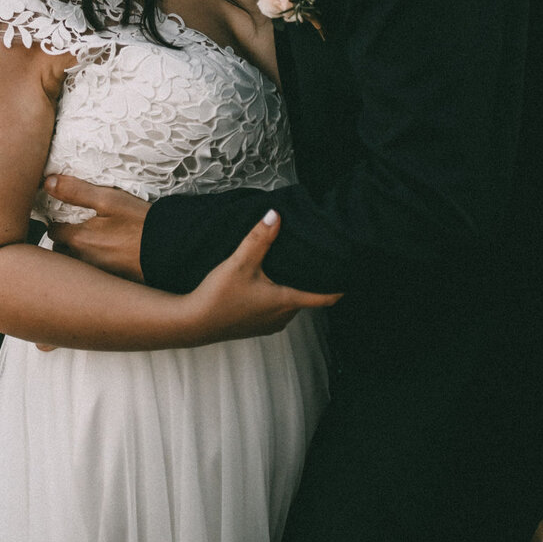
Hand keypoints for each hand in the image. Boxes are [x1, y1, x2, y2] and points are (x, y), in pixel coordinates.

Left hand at [44, 174, 148, 282]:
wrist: (173, 250)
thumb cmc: (142, 223)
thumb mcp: (110, 200)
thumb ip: (76, 191)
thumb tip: (47, 182)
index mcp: (79, 240)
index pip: (52, 231)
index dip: (57, 222)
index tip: (64, 216)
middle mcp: (83, 261)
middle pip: (60, 251)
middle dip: (63, 241)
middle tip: (75, 229)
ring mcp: (98, 275)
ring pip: (75, 265)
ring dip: (76, 255)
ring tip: (91, 242)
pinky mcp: (112, 282)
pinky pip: (93, 276)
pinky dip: (93, 267)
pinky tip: (108, 256)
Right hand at [183, 210, 341, 342]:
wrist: (192, 323)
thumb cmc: (218, 295)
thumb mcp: (240, 262)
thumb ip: (259, 238)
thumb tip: (276, 214)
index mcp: (286, 301)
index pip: (325, 297)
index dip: (339, 285)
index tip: (349, 272)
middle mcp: (283, 316)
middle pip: (307, 297)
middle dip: (311, 280)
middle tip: (316, 259)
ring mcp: (269, 324)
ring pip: (291, 303)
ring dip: (292, 288)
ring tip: (292, 267)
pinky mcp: (256, 327)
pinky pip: (277, 310)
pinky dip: (277, 297)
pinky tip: (266, 283)